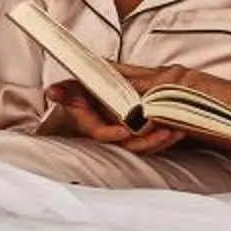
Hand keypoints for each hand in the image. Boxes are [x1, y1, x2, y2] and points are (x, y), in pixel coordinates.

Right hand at [38, 80, 182, 151]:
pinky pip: (152, 141)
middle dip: (145, 140)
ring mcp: (127, 134)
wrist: (108, 89)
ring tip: (175, 129)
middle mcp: (110, 130)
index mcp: (94, 120)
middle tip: (163, 131)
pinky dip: (166, 136)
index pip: (100, 132)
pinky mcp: (141, 134)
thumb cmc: (92, 87)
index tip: (125, 130)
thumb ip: (68, 91)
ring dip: (160, 140)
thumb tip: (52, 92)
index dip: (111, 133)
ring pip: (142, 145)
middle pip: (126, 143)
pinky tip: (178, 128)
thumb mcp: (82, 84)